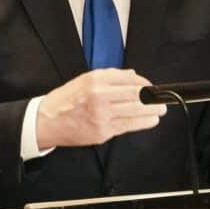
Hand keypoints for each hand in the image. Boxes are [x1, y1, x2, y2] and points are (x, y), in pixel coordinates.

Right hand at [36, 69, 165, 148]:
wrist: (47, 121)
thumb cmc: (67, 100)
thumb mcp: (85, 79)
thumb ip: (111, 77)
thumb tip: (134, 76)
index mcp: (96, 80)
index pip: (129, 79)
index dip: (145, 83)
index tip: (151, 87)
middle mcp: (100, 96)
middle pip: (136, 95)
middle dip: (153, 98)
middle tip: (162, 99)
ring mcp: (102, 115)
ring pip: (136, 111)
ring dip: (153, 111)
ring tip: (160, 110)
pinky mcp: (103, 132)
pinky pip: (128, 126)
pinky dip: (143, 123)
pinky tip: (151, 121)